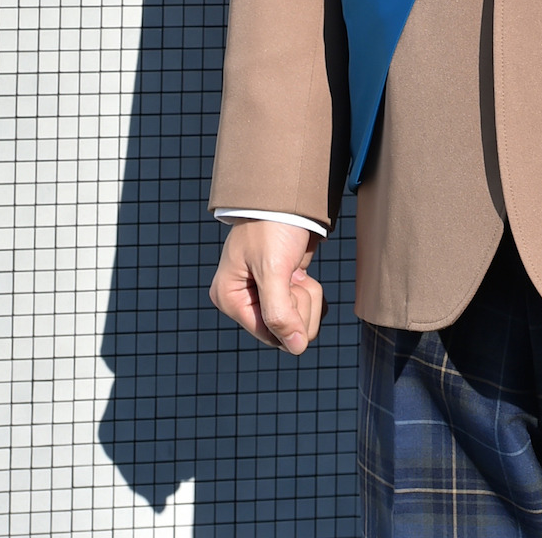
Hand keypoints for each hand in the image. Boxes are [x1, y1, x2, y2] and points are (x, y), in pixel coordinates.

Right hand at [209, 221, 324, 353]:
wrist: (287, 192)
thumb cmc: (273, 225)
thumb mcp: (273, 268)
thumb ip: (280, 312)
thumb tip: (297, 348)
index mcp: (230, 299)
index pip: (270, 334)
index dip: (290, 316)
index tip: (290, 284)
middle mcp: (244, 301)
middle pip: (286, 331)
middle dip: (300, 302)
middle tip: (293, 272)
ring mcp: (264, 295)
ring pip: (298, 321)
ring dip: (307, 295)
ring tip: (297, 268)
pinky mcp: (283, 287)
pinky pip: (304, 309)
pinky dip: (311, 292)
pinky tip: (303, 273)